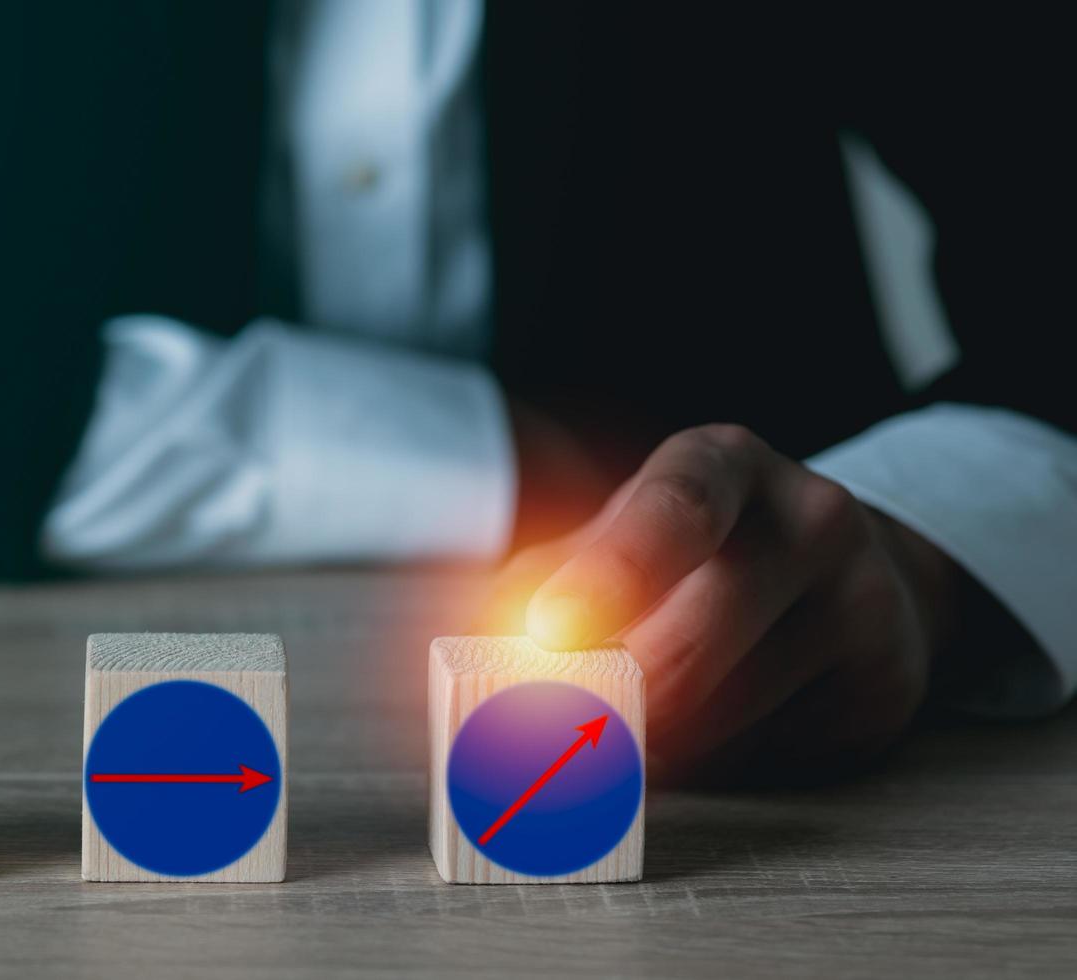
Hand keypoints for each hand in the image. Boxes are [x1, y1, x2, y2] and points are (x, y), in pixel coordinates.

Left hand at [487, 424, 959, 784]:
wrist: (853, 575)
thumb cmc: (704, 554)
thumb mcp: (626, 533)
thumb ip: (548, 576)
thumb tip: (466, 644)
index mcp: (726, 465)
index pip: (675, 506)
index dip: (610, 572)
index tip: (549, 628)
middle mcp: (811, 519)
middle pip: (704, 624)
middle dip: (619, 690)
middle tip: (557, 724)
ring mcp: (865, 601)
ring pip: (734, 705)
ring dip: (660, 740)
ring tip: (624, 731)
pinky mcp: (888, 687)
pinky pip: (776, 751)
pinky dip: (719, 763)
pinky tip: (713, 734)